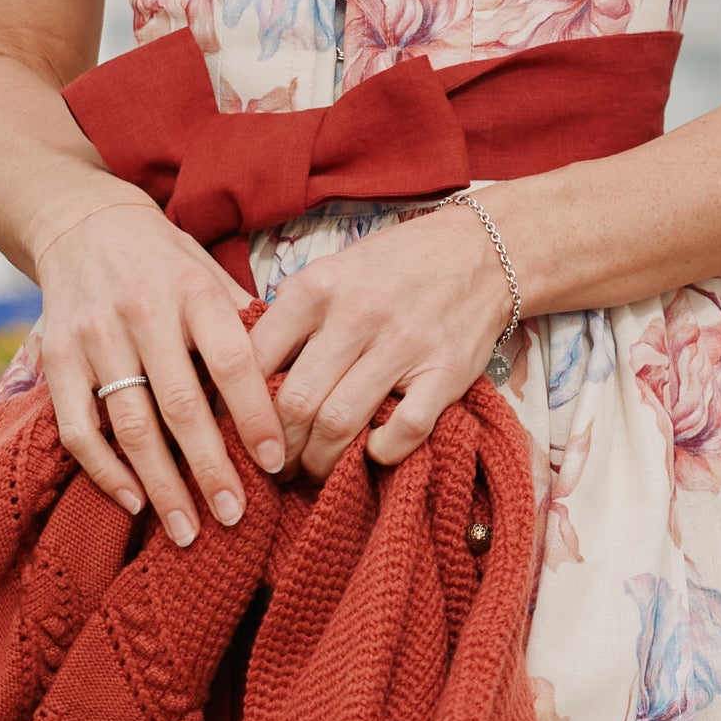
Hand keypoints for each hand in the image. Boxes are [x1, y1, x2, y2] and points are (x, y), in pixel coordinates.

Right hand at [29, 181, 290, 546]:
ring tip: (188, 530)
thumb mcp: (210, 272)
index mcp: (192, 291)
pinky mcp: (56, 358)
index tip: (277, 463)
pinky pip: (78, 429)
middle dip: (210, 470)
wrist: (79, 222)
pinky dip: (105, 472)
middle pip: (181, 406)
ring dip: (161, 486)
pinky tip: (135, 502)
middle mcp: (142, 314)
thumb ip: (245, 323)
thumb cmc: (163, 260)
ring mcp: (95, 338)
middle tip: (235, 517)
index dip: (255, 416)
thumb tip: (296, 382)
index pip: (232, 363)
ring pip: (131, 426)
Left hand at [247, 196, 513, 475]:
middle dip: (277, 448)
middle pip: (295, 403)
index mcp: (317, 287)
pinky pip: (405, 430)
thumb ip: (292, 317)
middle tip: (273, 467)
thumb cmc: (395, 266)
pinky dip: (382, 453)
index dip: (239, 409)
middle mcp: (356, 313)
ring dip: (319, 461)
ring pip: (340, 423)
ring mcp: (404, 343)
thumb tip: (244, 376)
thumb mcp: (332, 271)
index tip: (239, 434)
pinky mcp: (447, 370)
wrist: (482, 250)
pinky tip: (372, 452)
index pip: (255, 361)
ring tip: (312, 471)